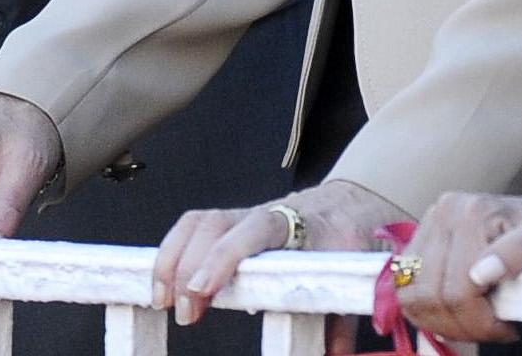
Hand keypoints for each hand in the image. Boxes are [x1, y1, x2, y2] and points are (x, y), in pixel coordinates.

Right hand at [154, 179, 406, 331]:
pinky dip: (170, 251)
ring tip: (161, 300)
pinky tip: (162, 285)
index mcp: (301, 225)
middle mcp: (266, 214)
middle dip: (189, 265)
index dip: (226, 255)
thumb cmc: (351, 242)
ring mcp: (245, 214)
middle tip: (184, 313)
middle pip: (216, 223)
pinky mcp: (230, 222)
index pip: (258, 229)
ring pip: (198, 221)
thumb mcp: (359, 276)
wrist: (349, 203)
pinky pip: (193, 226)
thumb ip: (342, 319)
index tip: (203, 288)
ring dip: (172, 258)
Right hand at [400, 191, 521, 344]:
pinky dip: (427, 307)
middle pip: (430, 295)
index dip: (480, 323)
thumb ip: (521, 252)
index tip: (509, 329)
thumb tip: (481, 274)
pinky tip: (459, 309)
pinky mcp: (423, 236)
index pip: (457, 292)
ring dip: (440, 319)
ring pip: (411, 294)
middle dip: (462, 325)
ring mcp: (431, 222)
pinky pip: (407, 286)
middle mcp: (445, 211)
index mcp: (474, 213)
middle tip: (495, 328)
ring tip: (476, 320)